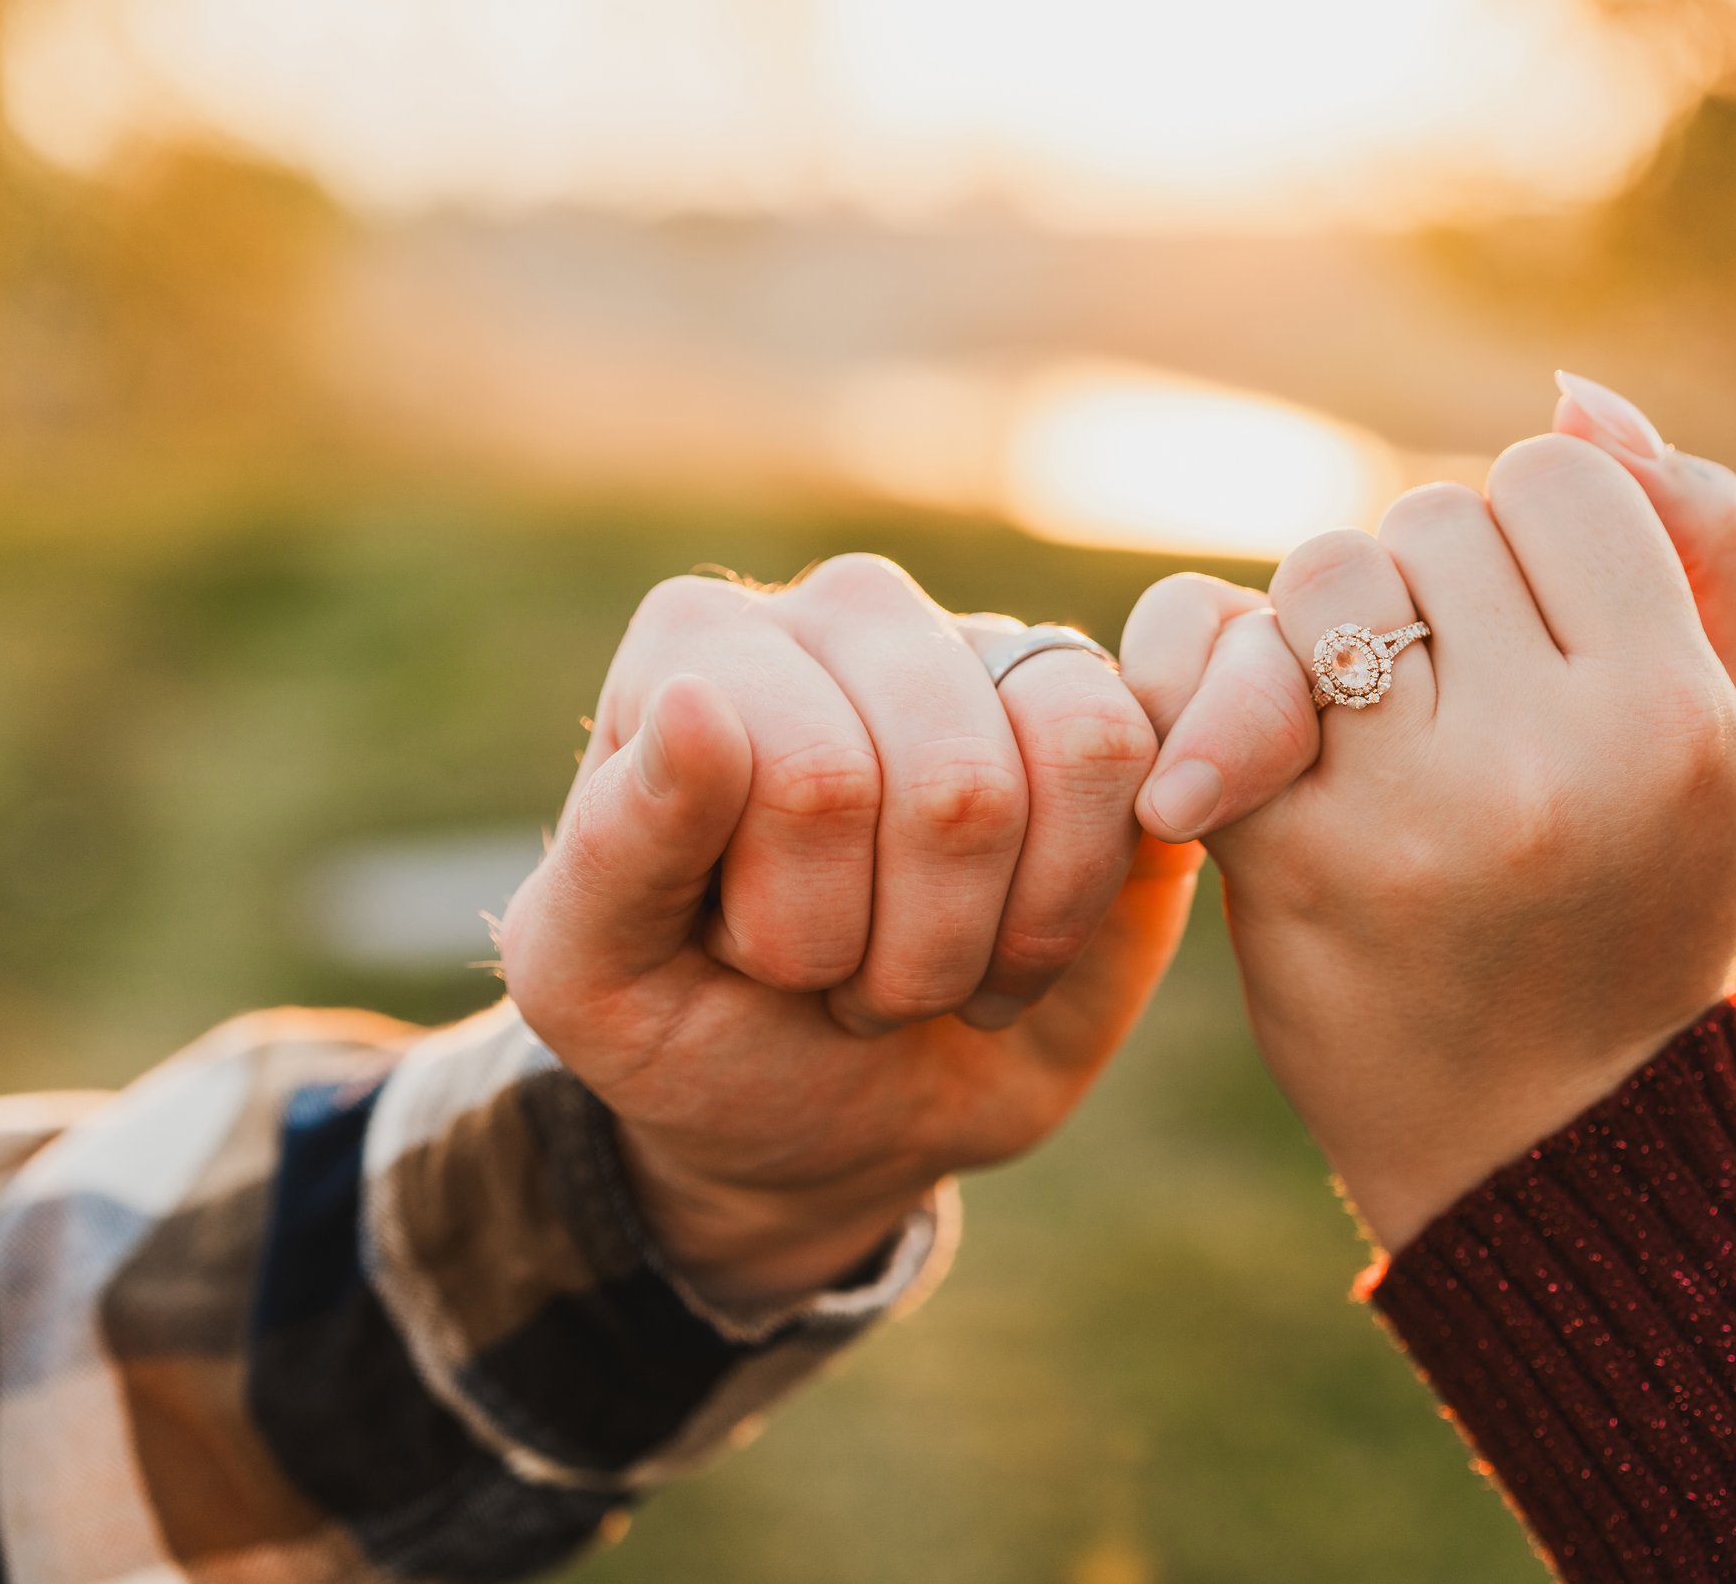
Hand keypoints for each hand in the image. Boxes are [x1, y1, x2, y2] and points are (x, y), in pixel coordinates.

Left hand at [498, 559, 1198, 1305]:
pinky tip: (1011, 942)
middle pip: (953, 780)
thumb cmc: (696, 1040)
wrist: (832, 1122)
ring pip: (1070, 754)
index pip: (810, 774)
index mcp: (702, 648)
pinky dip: (1076, 904)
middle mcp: (848, 613)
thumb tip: (695, 700)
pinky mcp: (1094, 709)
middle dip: (903, 949)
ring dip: (997, 930)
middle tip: (839, 982)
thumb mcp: (599, 982)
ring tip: (926, 964)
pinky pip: (1137, 760)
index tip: (742, 957)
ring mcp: (983, 650)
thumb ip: (615, 844)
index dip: (794, 923)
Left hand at [1121, 378, 1735, 1250]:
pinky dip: (1224, 684)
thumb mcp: (1734, 736)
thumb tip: (1574, 393)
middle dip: (1436, 588)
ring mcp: (1403, 813)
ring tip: (1378, 725)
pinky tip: (1260, 757)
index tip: (1545, 630)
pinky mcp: (1283, 858)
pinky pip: (1215, 660)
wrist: (1543, 1144)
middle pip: (1426, 520)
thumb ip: (1698, 545)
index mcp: (1670, 718)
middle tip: (1462, 700)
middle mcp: (1542, 759)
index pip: (1554, 476)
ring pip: (1321, 576)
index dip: (1538, 536)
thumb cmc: (1647, 912)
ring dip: (1333, 629)